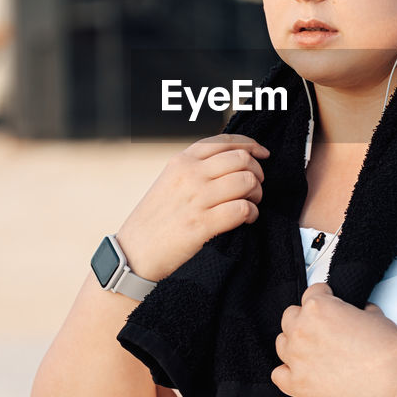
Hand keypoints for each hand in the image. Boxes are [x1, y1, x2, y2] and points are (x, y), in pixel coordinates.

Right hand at [116, 134, 268, 281]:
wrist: (134, 254)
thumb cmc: (155, 219)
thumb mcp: (169, 181)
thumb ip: (196, 168)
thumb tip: (234, 161)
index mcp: (181, 161)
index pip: (225, 141)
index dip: (251, 145)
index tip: (262, 154)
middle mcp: (189, 174)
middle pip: (241, 159)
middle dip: (256, 172)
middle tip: (255, 187)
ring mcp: (196, 199)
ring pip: (246, 181)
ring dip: (256, 193)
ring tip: (251, 204)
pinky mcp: (202, 224)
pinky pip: (243, 209)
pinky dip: (252, 214)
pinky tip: (246, 219)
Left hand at [271, 283, 396, 396]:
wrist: (392, 386)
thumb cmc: (387, 353)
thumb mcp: (375, 316)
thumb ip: (357, 312)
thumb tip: (356, 316)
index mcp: (318, 307)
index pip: (312, 292)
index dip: (324, 298)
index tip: (329, 303)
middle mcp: (302, 330)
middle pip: (290, 316)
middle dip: (305, 320)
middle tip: (323, 330)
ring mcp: (296, 358)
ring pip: (282, 343)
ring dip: (295, 345)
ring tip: (314, 352)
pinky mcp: (297, 384)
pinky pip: (278, 375)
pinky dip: (288, 373)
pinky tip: (303, 373)